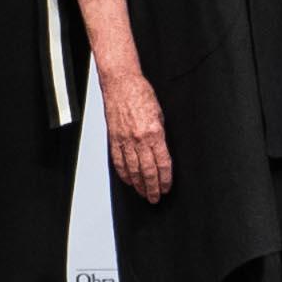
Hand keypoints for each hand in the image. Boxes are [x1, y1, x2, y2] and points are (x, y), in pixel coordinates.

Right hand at [100, 66, 172, 202]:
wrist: (120, 83)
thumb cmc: (141, 93)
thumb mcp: (160, 114)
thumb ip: (160, 135)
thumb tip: (162, 152)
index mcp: (154, 133)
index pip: (162, 163)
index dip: (166, 179)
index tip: (167, 187)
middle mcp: (139, 139)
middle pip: (147, 171)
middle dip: (153, 187)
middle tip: (155, 198)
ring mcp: (124, 140)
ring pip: (133, 170)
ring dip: (139, 185)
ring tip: (143, 194)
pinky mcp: (113, 138)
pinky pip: (118, 161)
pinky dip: (124, 173)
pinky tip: (128, 180)